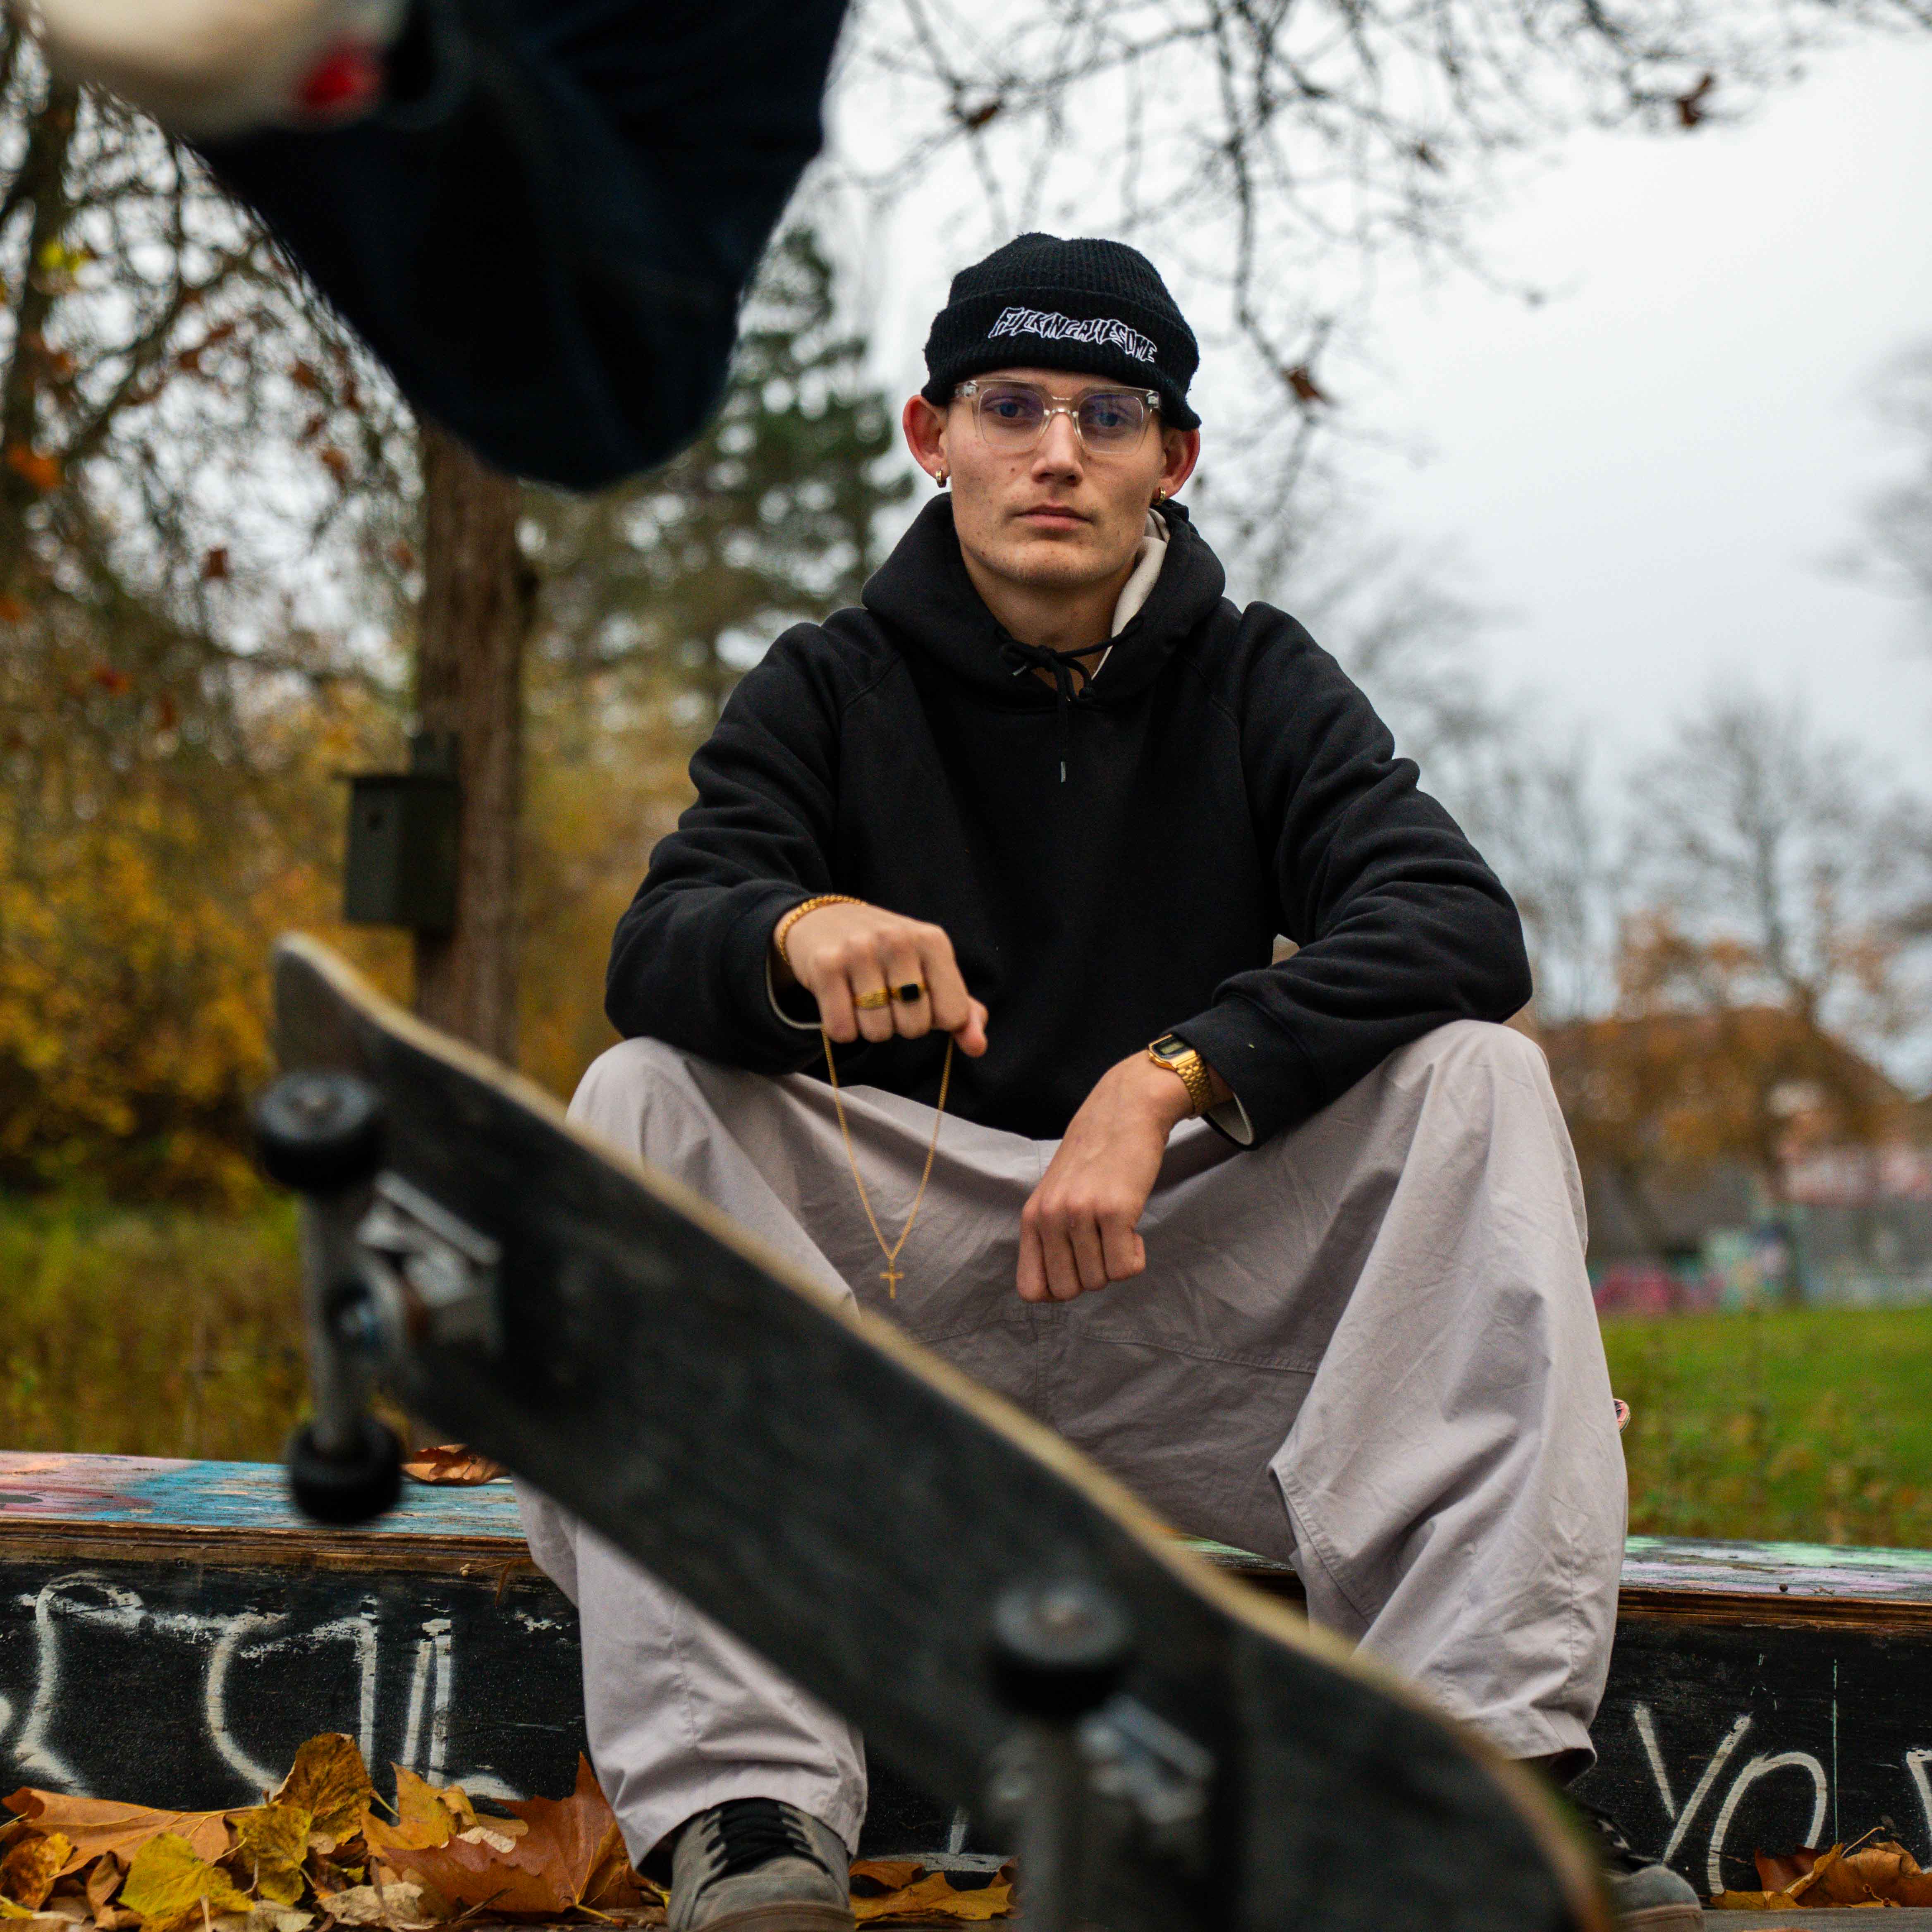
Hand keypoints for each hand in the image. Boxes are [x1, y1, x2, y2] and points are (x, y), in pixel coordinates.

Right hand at [775, 900, 988, 1054]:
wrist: (823, 921)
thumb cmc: (886, 954)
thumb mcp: (931, 970)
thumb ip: (962, 1010)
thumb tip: (977, 1046)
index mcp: (932, 941)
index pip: (953, 1015)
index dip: (935, 1019)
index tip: (919, 1000)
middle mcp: (898, 941)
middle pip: (914, 1028)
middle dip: (900, 1024)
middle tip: (885, 997)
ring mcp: (859, 951)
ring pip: (877, 1032)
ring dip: (869, 1026)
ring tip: (861, 996)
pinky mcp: (825, 965)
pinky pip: (842, 1030)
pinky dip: (842, 1029)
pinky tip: (840, 1001)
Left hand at [1017, 1052, 1196, 1302]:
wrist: (1125, 1111)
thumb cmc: (1094, 1157)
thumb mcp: (1056, 1195)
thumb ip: (1049, 1236)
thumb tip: (1055, 1292)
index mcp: (1031, 1217)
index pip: (1031, 1288)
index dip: (1058, 1290)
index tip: (1077, 1268)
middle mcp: (1050, 1217)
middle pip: (1069, 1291)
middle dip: (1092, 1276)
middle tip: (1102, 1244)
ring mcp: (1081, 1213)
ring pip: (1100, 1281)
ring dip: (1116, 1262)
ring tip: (1118, 1227)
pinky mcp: (1115, 1210)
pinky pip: (1126, 1268)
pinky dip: (1135, 1256)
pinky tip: (1133, 1227)